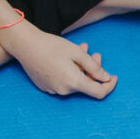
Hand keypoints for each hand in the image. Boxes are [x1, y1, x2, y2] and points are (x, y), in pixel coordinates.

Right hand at [0, 24, 116, 98]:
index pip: (99, 93)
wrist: (25, 46)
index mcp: (74, 82)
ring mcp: (54, 90)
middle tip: (94, 53)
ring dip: (81, 69)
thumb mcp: (77, 53)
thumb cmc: (52, 46)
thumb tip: (106, 78)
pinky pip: (63, 82)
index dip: (109, 86)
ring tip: (80, 50)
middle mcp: (64, 91)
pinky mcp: (46, 87)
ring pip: (75, 82)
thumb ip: (94, 67)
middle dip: (94, 70)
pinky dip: (70, 72)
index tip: (114, 76)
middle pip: (86, 85)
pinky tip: (66, 58)